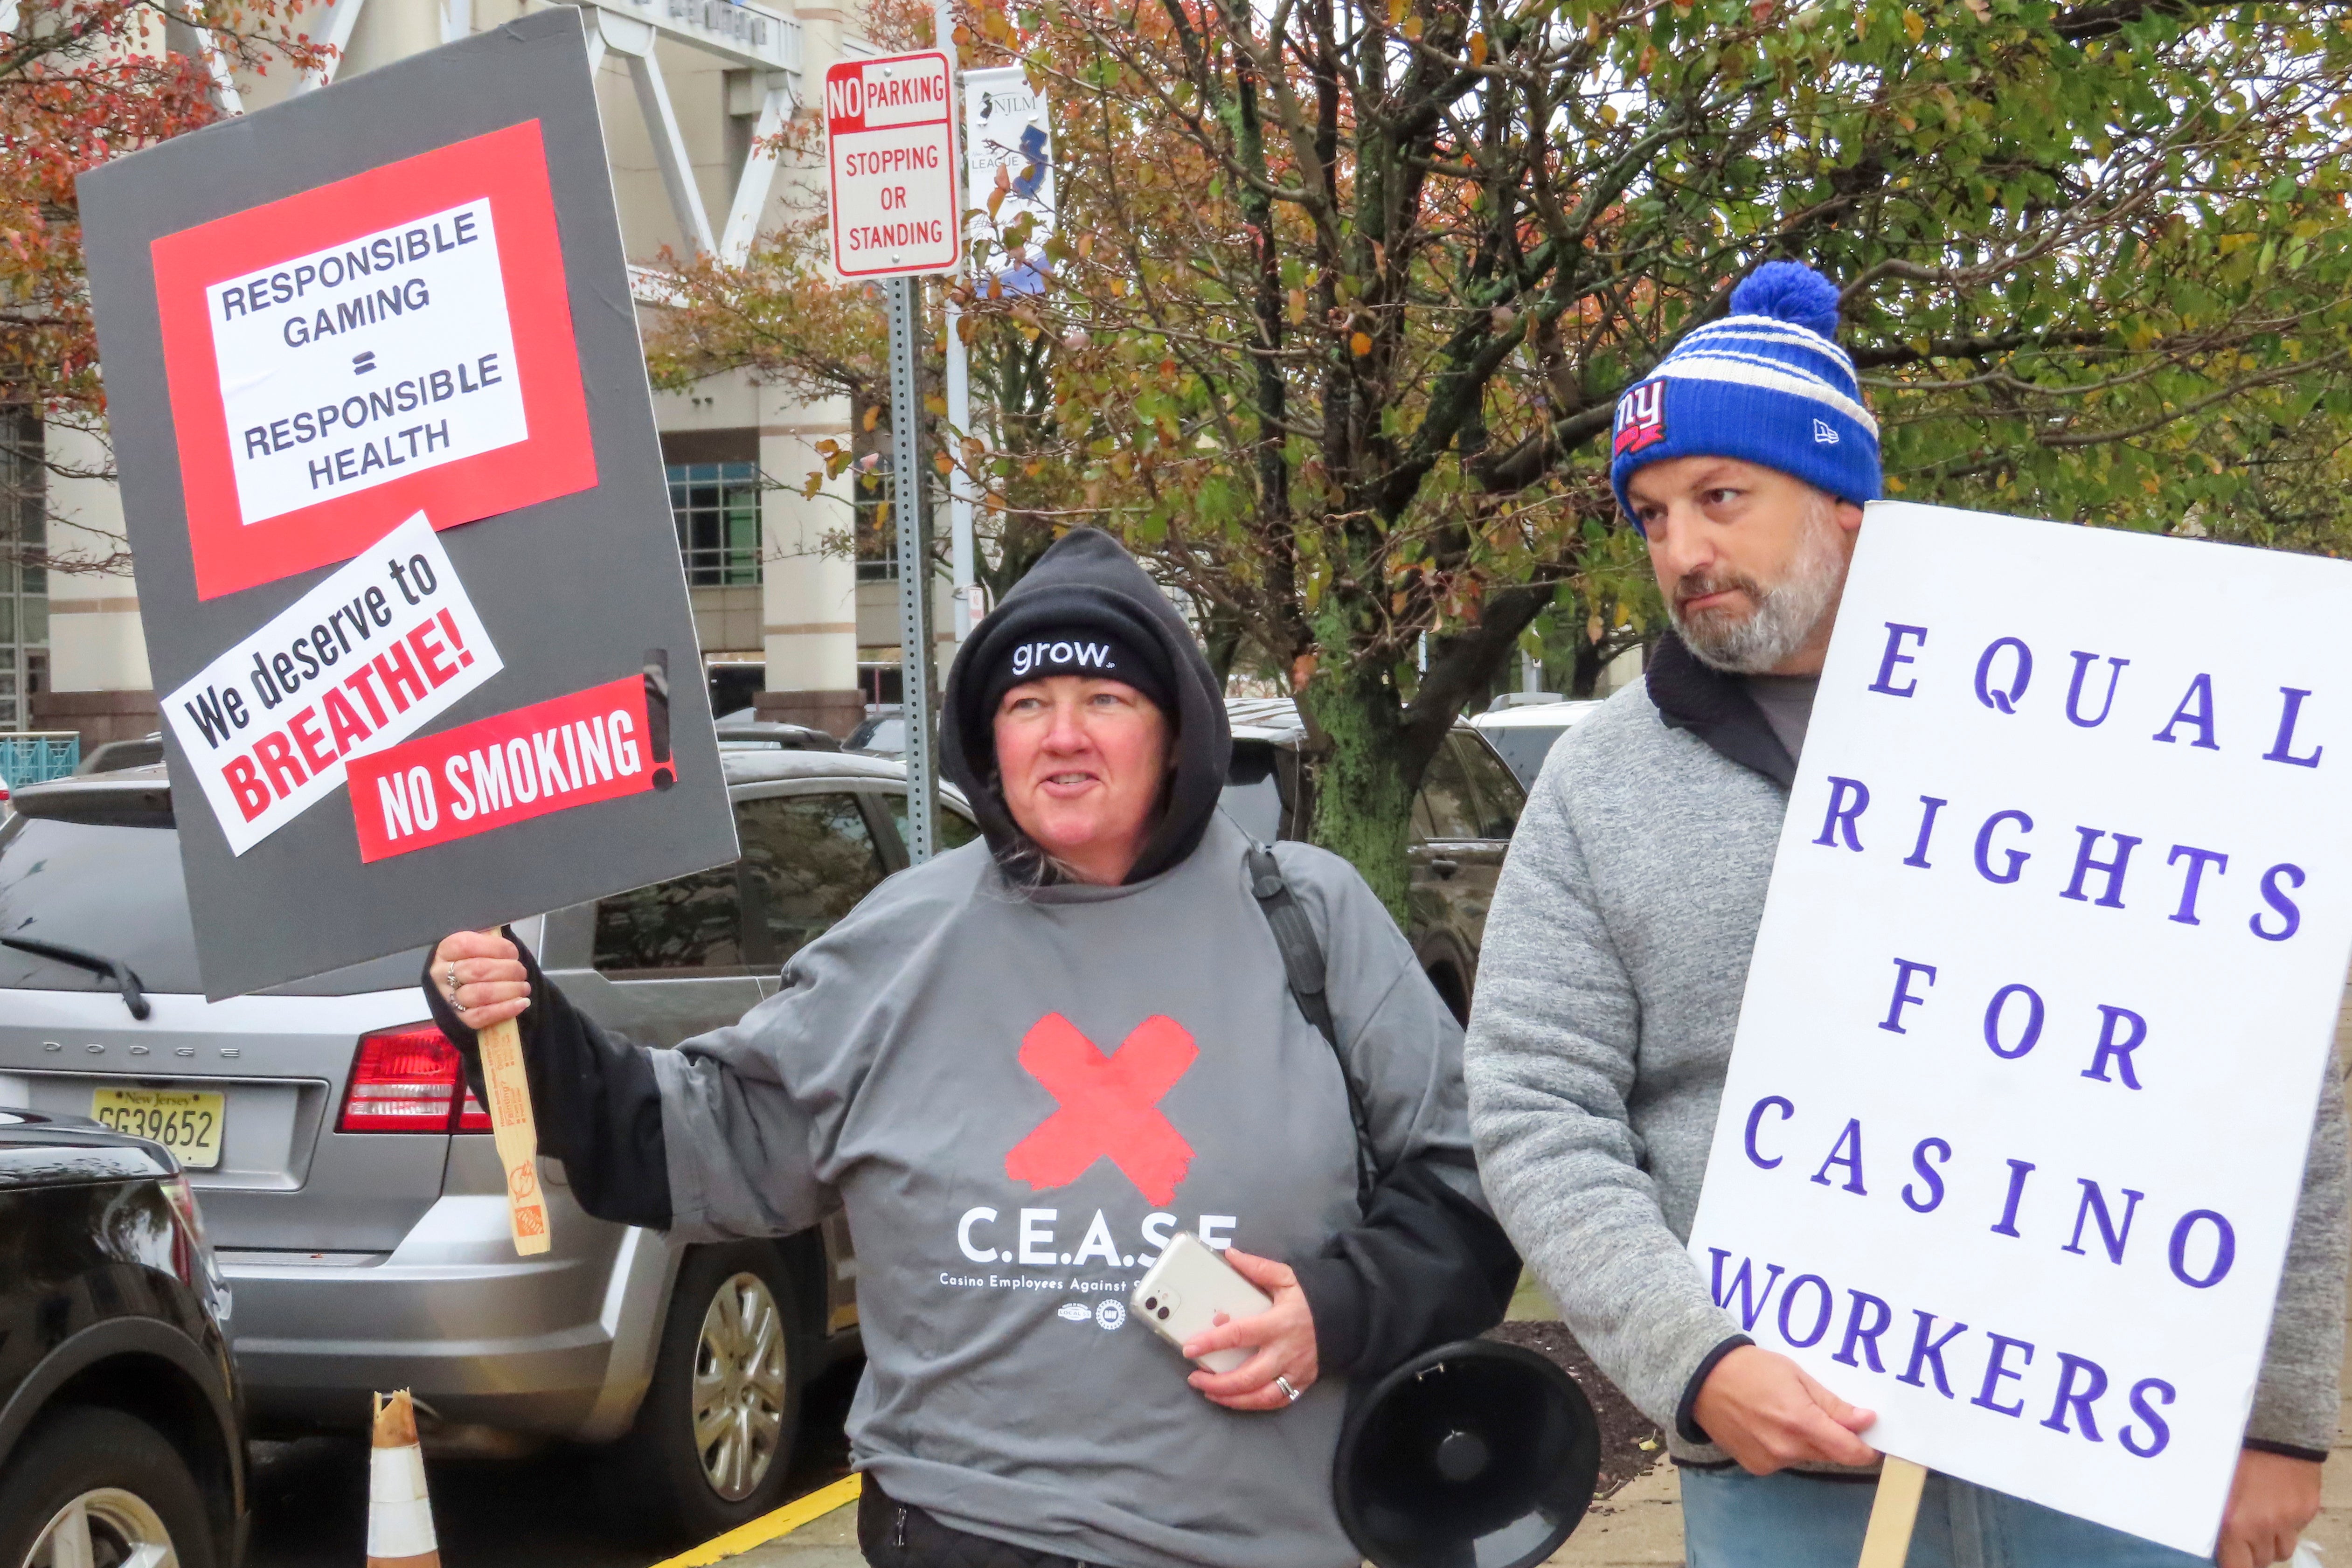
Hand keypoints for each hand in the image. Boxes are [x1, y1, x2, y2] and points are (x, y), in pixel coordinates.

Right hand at [433, 929, 529, 1030]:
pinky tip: (521, 1002)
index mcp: (445, 951)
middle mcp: (441, 974)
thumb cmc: (474, 961)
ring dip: (510, 989)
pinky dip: (506, 1009)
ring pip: (481, 993)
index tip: (513, 952)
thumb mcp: (477, 944)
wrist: (460, 991)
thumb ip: (488, 939)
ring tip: (524, 987)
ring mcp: (447, 998)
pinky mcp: (458, 1019)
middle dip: (508, 970)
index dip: (496, 947)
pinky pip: (482, 1015)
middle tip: (521, 972)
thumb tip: (506, 940)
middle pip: (478, 970)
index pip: (467, 945)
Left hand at [1179, 1248, 1318, 1411]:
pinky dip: (1253, 1404)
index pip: (1239, 1335)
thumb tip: (1231, 1255)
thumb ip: (1258, 1268)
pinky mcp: (1302, 1383)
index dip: (1211, 1343)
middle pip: (1247, 1376)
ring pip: (1260, 1396)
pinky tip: (1235, 1399)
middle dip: (1217, 1382)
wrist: (1347, 1318)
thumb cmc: (1312, 1299)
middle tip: (1194, 1378)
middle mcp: (1286, 1352)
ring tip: (1209, 1392)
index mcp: (1279, 1324)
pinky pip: (1276, 1402)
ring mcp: (1295, 1372)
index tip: (1189, 1347)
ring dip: (1231, 1398)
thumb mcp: (1288, 1277)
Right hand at [1691, 1345, 1876, 1473]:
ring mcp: (1770, 1461)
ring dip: (1808, 1442)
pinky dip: (1786, 1447)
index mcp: (1801, 1423)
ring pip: (1807, 1456)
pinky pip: (1785, 1460)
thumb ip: (1833, 1404)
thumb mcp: (1797, 1376)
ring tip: (1785, 1413)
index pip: (1850, 1451)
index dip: (1866, 1448)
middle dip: (1834, 1438)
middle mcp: (1788, 1449)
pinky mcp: (1756, 1467)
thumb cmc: (1752, 1369)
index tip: (1871, 1437)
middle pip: (1830, 1454)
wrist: (1702, 1379)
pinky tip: (1768, 1425)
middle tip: (1819, 1412)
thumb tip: (1867, 1421)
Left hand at [2217, 1449, 2320, 1567]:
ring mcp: (2290, 1519)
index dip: (2235, 1564)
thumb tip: (2215, 1539)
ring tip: (2260, 1519)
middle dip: (2252, 1552)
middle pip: (2262, 1560)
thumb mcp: (2213, 1485)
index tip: (2230, 1557)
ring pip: (2282, 1549)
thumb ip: (2217, 1517)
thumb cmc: (2229, 1451)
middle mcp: (2264, 1526)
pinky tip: (2276, 1501)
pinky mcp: (2308, 1509)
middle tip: (2243, 1534)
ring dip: (2271, 1541)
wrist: (2270, 1425)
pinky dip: (2288, 1523)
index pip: (2237, 1567)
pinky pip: (2298, 1529)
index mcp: (2235, 1523)